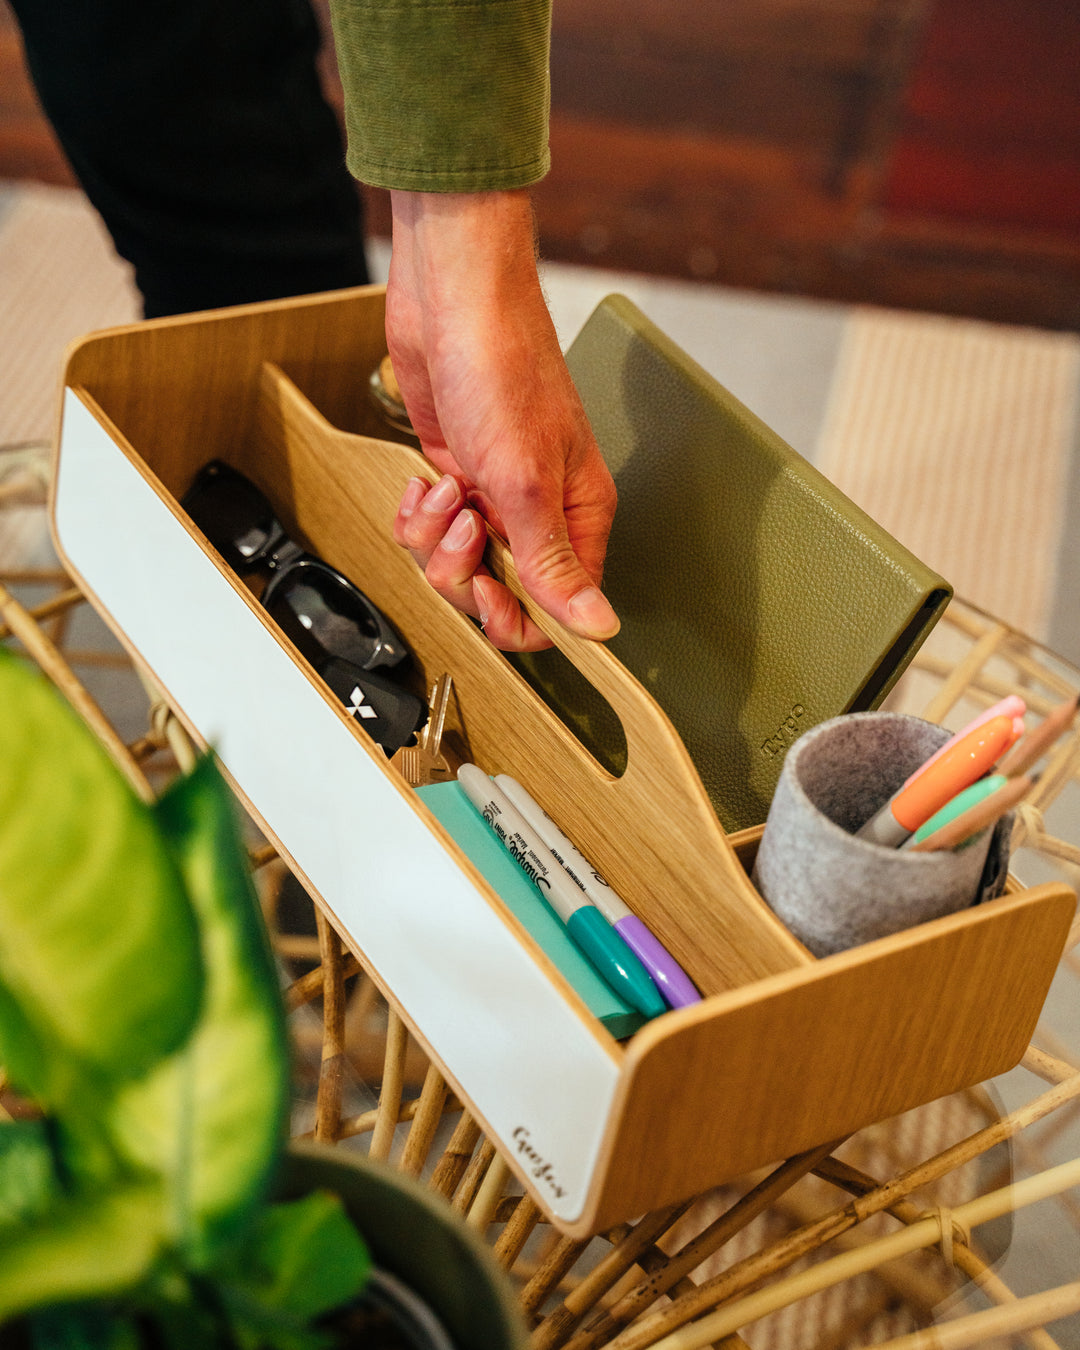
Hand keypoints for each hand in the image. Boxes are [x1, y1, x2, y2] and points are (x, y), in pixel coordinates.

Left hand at [386, 189, 617, 650]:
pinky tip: (423, 482)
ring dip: (436, 537)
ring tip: (443, 491)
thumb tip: (598, 626)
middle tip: (461, 523)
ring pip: (458, 562)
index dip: (516, 616)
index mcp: (578, 514)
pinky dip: (418, 513)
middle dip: (463, 568)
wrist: (453, 297)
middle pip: (500, 591)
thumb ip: (554, 563)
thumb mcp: (525, 481)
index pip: (558, 606)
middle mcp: (539, 509)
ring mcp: (494, 493)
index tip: (488, 591)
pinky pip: (431, 528)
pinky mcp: (456, 473)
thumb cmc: (503, 364)